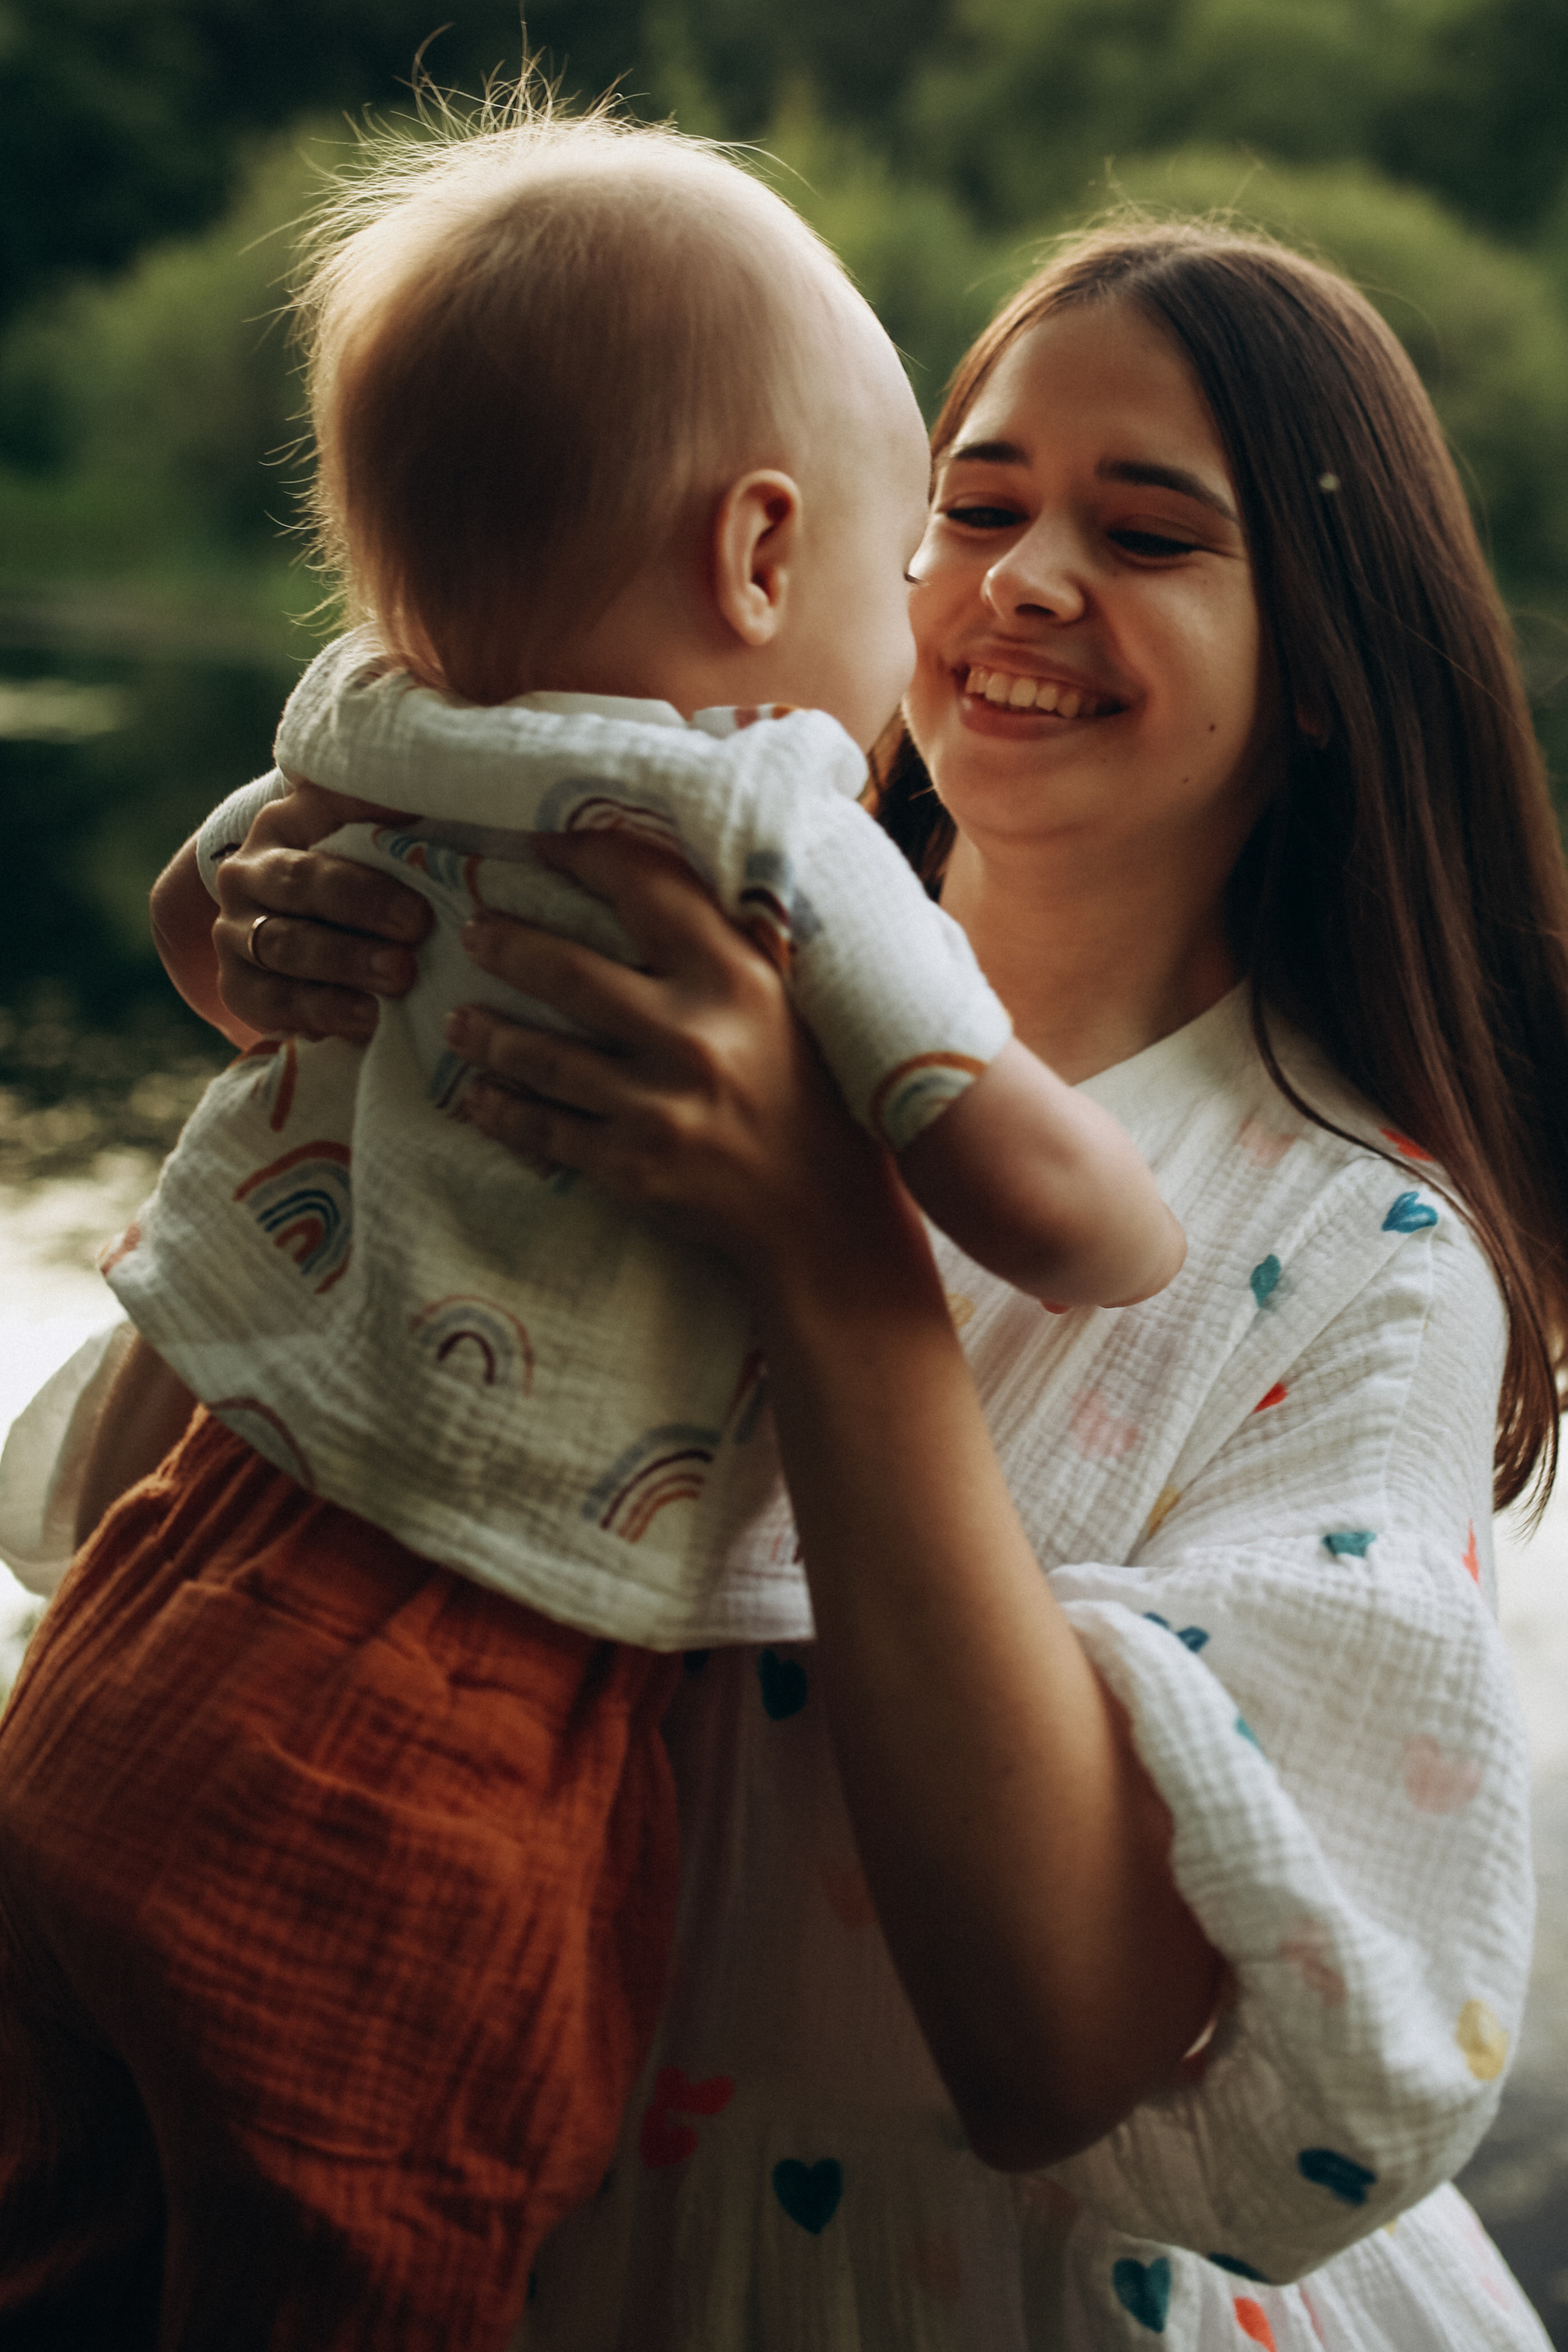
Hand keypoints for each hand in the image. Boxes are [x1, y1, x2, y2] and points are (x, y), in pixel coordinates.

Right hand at [211, 781, 431, 1041]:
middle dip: (362, 904)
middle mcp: (249, 871)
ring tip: (399, 980)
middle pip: (301, 882)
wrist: (307, 942)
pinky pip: (273, 1003)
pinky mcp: (239, 988)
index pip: (323, 807)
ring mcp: (237, 931)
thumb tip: (461, 782)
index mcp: (286, 822)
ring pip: (286, 945)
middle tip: (418, 925)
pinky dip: (324, 1013)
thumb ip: (398, 815)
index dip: (370, 816)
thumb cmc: (361, 883)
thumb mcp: (375, 841)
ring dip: (346, 964)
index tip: (422, 833)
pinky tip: (368, 1021)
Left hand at [448, 833, 911, 1285]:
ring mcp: (659, 1106)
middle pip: (567, 972)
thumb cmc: (809, 1100)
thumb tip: (651, 886)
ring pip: (541, 1056)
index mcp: (738, 979)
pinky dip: (500, 1109)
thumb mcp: (784, 1006)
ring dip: (486, 1034)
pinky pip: (544, 1129)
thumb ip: (724, 952)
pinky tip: (476, 1096)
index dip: (583, 854)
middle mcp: (695, 1035)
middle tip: (473, 931)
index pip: (645, 888)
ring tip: (458, 1021)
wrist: (826, 1218)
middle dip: (506, 946)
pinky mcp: (632, 1166)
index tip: (540, 844)